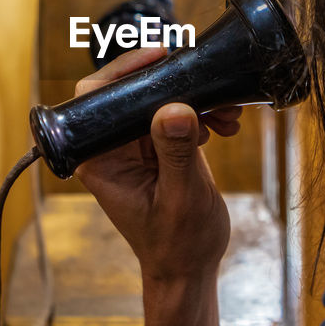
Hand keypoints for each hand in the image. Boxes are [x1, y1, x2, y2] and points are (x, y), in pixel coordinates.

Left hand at [74, 46, 237, 281]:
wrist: (191, 267)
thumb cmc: (177, 244)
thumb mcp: (181, 198)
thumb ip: (177, 154)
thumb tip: (173, 110)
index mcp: (102, 159)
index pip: (97, 97)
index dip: (124, 71)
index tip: (160, 58)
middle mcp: (114, 147)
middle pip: (133, 90)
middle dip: (173, 83)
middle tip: (206, 86)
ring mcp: (138, 146)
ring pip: (160, 98)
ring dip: (195, 97)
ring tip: (226, 113)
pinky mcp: (161, 146)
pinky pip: (178, 113)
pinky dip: (203, 112)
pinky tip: (225, 124)